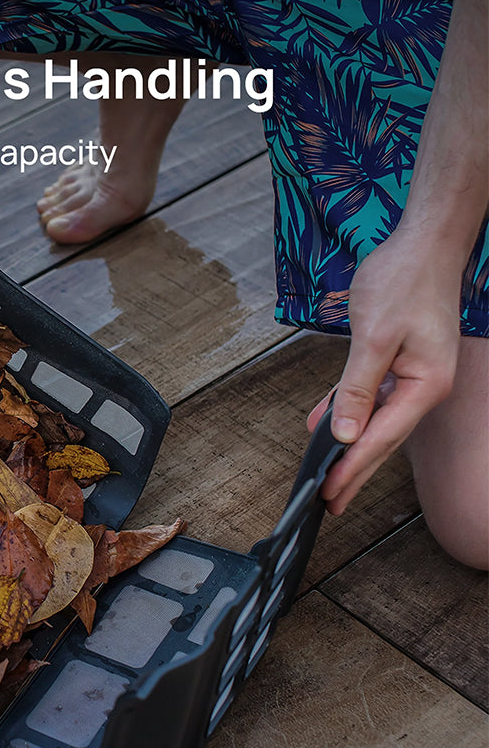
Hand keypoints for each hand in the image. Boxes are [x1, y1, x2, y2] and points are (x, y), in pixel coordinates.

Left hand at [308, 227, 461, 514]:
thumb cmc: (405, 280)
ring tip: (326, 477)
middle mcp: (422, 386)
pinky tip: (322, 426)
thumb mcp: (374, 337)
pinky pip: (369, 397)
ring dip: (347, 446)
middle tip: (329, 503)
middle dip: (352, 470)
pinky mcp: (398, 363)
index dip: (353, 468)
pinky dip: (345, 411)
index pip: (381, 438)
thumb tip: (343, 431)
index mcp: (424, 385)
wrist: (424, 244)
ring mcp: (412, 375)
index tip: (331, 493)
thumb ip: (357, 387)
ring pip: (373, 420)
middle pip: (380, 438)